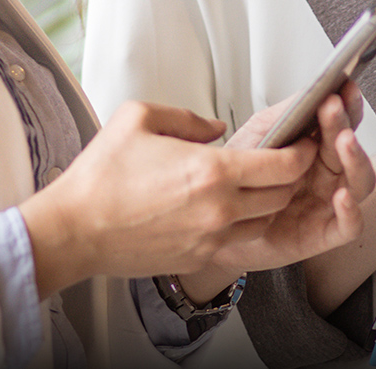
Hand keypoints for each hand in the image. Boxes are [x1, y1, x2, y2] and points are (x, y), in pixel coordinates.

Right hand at [20, 101, 321, 296]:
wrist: (73, 230)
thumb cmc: (100, 177)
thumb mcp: (139, 118)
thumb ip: (188, 117)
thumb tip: (216, 128)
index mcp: (213, 171)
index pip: (284, 164)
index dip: (301, 151)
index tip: (301, 142)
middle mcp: (219, 209)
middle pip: (284, 195)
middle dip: (290, 177)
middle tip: (284, 161)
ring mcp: (212, 237)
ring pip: (266, 221)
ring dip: (269, 203)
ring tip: (256, 186)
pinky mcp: (199, 257)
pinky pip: (238, 240)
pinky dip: (242, 225)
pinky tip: (227, 209)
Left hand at [179, 82, 375, 301]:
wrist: (221, 227)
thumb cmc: (240, 184)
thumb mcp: (259, 139)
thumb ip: (284, 115)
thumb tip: (310, 89)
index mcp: (316, 150)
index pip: (342, 124)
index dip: (347, 105)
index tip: (343, 87)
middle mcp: (328, 174)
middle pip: (350, 147)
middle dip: (344, 125)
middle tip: (333, 107)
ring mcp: (330, 202)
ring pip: (360, 182)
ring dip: (356, 160)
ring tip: (343, 142)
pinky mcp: (325, 232)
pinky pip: (350, 224)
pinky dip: (351, 211)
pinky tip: (341, 196)